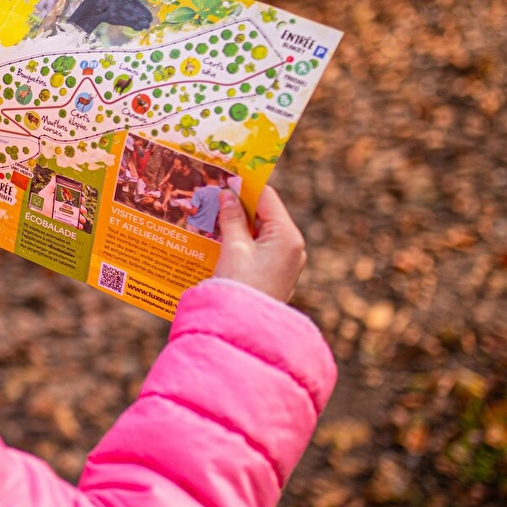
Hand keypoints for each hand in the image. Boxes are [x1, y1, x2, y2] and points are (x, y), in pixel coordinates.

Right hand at [213, 185, 306, 302]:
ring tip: (214, 216)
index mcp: (287, 236)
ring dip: (239, 224)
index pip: (267, 198)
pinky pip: (260, 248)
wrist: (244, 328)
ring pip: (261, 232)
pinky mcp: (276, 274)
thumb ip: (232, 218)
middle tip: (215, 196)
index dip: (246, 186)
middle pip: (265, 214)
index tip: (225, 177)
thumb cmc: (240, 286)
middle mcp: (292, 247)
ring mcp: (286, 262)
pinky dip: (243, 240)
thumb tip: (228, 194)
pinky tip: (222, 239)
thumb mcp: (234, 247)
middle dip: (240, 205)